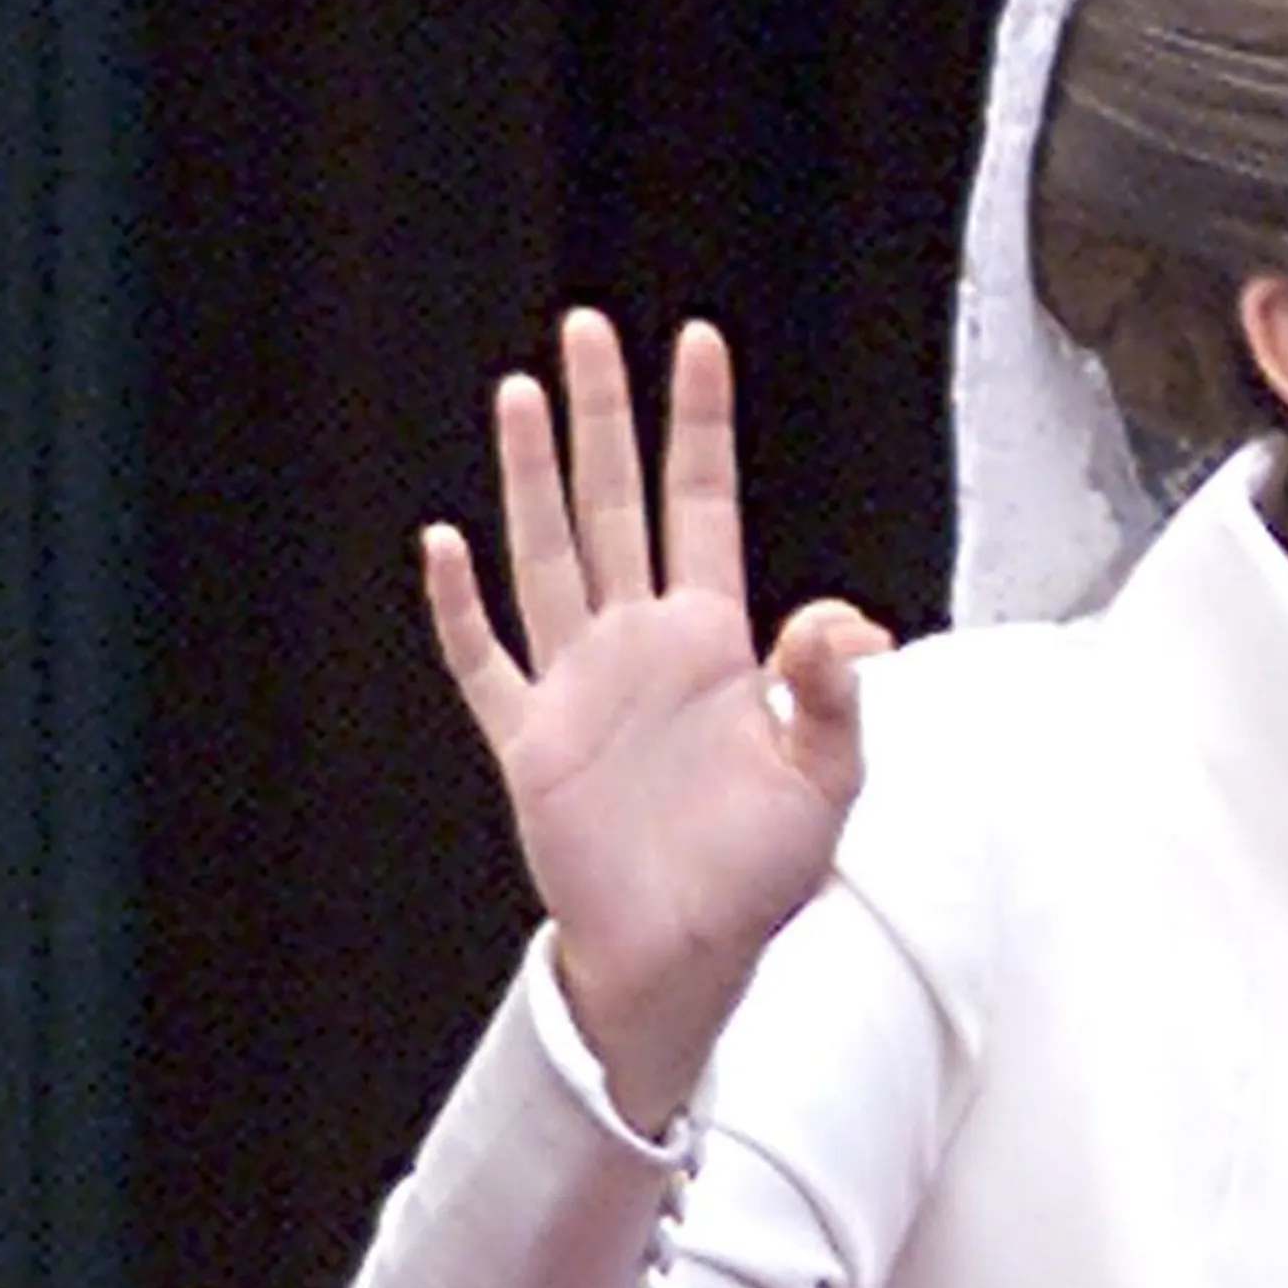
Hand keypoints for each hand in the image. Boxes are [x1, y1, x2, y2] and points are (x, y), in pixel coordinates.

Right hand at [421, 310, 886, 1132]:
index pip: (704, 506)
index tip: (696, 343)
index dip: (700, 426)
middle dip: (602, 417)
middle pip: (616, 504)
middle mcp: (641, 648)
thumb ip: (833, 696)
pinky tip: (443, 546)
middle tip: (584, 330)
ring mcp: (579, 688)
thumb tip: (844, 621)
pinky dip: (458, 608)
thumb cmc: (761, 878)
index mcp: (714, 646)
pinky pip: (484, 661)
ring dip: (530, 478)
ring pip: (547, 555)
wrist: (687, 957)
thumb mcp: (826, 783)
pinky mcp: (531, 743)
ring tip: (516, 394)